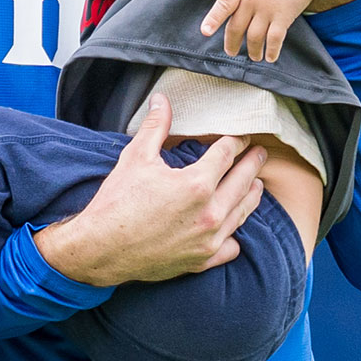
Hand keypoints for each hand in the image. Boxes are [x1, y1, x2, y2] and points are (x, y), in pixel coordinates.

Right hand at [32, 94, 266, 286]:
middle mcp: (210, 213)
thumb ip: (155, 127)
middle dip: (252, 164)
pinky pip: (231, 247)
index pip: (226, 155)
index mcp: (196, 184)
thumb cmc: (116, 202)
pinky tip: (233, 226)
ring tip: (256, 185)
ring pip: (242, 214)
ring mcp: (208, 240)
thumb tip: (161, 99)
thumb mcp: (136, 157)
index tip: (241, 137)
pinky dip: (235, 235)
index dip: (236, 142)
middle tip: (259, 154)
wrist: (100, 249)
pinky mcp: (202, 261)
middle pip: (242, 182)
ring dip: (252, 196)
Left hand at [200, 0, 322, 61]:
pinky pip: (274, 39)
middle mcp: (252, 1)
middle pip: (236, 27)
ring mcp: (267, 11)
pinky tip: (270, 57)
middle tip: (231, 51)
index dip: (213, 19)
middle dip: (232, 42)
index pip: (223, 5)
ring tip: (254, 56)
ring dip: (253, 50)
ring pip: (254, 37)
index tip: (205, 32)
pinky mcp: (283, 17)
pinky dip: (271, 50)